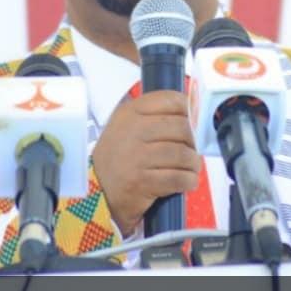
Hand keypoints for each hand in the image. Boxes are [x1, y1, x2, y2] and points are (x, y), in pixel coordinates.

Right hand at [92, 90, 199, 236]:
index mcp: (129, 113)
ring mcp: (137, 157)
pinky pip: (178, 178)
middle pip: (181, 128)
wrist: (97, 190)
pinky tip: (186, 181)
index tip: (192, 119)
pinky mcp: (142, 182)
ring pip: (183, 154)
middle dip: (193, 141)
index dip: (188, 109)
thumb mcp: (126, 125)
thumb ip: (153, 115)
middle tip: (192, 149)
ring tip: (190, 167)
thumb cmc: (118, 156)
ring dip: (193, 163)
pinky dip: (189, 180)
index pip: (170, 100)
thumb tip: (191, 112)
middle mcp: (132, 131)